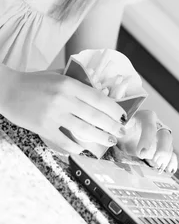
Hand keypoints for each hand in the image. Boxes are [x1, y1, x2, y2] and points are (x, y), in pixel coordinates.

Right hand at [3, 69, 126, 153]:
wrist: (7, 90)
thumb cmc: (34, 82)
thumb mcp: (57, 75)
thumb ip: (76, 78)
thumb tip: (99, 84)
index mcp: (69, 84)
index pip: (98, 98)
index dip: (113, 109)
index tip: (122, 116)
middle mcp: (64, 99)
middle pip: (94, 116)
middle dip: (111, 126)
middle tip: (120, 132)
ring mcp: (53, 115)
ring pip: (83, 130)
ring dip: (99, 138)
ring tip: (108, 141)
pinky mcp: (43, 127)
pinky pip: (64, 140)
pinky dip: (75, 146)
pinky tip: (82, 148)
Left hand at [117, 109, 177, 173]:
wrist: (123, 134)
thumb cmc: (120, 127)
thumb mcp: (117, 126)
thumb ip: (118, 127)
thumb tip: (120, 131)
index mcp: (145, 117)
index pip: (150, 126)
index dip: (147, 139)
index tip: (140, 153)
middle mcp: (156, 125)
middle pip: (165, 135)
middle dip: (162, 148)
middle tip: (155, 160)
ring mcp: (160, 138)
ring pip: (169, 145)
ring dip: (166, 156)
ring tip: (158, 166)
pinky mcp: (162, 149)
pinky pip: (171, 154)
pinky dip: (172, 162)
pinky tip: (170, 170)